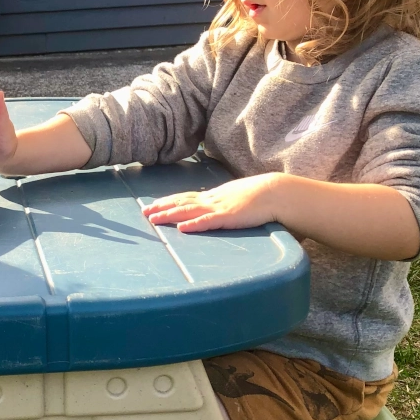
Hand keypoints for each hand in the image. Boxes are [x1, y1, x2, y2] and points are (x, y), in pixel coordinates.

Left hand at [143, 173, 282, 232]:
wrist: (275, 191)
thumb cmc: (258, 195)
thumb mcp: (235, 197)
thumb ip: (223, 202)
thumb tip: (214, 207)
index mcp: (213, 196)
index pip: (185, 197)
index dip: (168, 201)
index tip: (152, 204)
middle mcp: (212, 200)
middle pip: (181, 203)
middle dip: (162, 208)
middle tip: (144, 212)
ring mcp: (219, 207)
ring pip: (189, 211)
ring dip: (170, 215)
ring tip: (154, 219)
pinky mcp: (229, 217)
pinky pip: (208, 222)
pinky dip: (193, 225)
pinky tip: (181, 228)